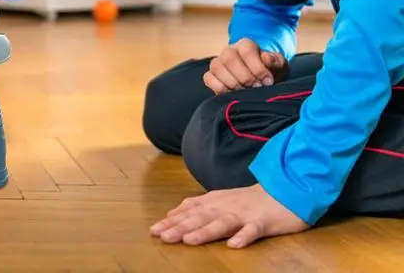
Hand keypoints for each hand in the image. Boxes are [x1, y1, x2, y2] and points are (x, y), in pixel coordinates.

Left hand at [150, 183, 307, 247]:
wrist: (283, 191)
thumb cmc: (249, 200)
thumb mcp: (220, 200)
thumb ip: (198, 206)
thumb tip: (173, 213)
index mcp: (215, 202)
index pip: (190, 211)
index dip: (172, 220)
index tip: (154, 230)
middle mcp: (226, 206)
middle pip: (201, 218)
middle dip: (180, 227)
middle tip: (162, 236)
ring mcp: (244, 214)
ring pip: (222, 223)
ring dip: (205, 231)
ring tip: (189, 240)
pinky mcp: (263, 222)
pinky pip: (253, 230)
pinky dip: (244, 237)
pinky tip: (234, 245)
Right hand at [203, 38, 288, 93]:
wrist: (261, 80)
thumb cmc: (270, 71)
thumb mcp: (279, 65)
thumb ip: (275, 60)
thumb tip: (267, 58)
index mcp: (246, 45)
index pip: (246, 50)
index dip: (257, 67)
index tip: (268, 81)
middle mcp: (229, 51)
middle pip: (229, 58)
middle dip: (245, 77)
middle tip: (256, 88)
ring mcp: (218, 63)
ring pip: (217, 67)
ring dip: (233, 83)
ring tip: (245, 92)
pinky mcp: (211, 76)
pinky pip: (208, 78)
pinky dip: (219, 87)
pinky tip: (233, 94)